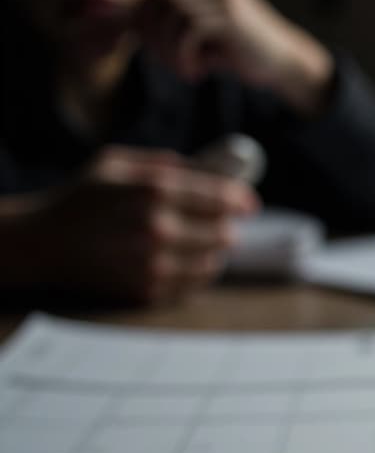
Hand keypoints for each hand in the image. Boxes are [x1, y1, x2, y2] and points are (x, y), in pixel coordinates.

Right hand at [17, 146, 258, 304]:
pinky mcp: (150, 290)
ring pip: (215, 261)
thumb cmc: (83, 198)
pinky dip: (199, 273)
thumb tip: (208, 169)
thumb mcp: (116, 163)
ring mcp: (155, 264)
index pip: (220, 198)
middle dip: (226, 226)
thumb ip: (163, 163)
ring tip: (204, 243)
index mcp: (154, 191)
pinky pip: (196, 285)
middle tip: (222, 224)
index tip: (249, 204)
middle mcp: (159, 228)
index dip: (241, 201)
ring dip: (215, 252)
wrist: (46, 244)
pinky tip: (189, 262)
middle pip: (224, 233)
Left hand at [137, 0, 333, 115]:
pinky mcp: (230, 17)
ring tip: (182, 71)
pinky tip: (196, 73)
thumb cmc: (244, 52)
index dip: (144, 20)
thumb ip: (171, 23)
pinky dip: (183, 56)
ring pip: (170, 13)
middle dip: (152, 34)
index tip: (151, 50)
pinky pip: (188, 30)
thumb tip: (121, 20)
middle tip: (165, 63)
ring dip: (167, 49)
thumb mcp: (203, 33)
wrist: (288, 64)